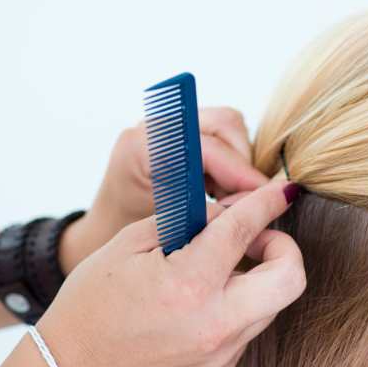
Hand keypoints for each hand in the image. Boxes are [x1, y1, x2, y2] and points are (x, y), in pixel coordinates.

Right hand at [36, 179, 305, 366]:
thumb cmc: (92, 301)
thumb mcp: (130, 244)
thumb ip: (185, 221)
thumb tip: (228, 210)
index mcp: (188, 283)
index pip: (245, 229)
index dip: (269, 201)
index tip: (284, 189)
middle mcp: (214, 323)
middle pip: (291, 278)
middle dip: (283, 247)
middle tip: (254, 238)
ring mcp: (220, 355)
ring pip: (272, 304)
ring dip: (259, 277)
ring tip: (217, 268)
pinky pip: (246, 329)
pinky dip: (236, 306)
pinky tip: (200, 302)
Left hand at [60, 107, 268, 272]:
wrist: (105, 237)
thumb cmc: (131, 241)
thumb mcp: (171, 227)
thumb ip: (208, 210)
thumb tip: (256, 201)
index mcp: (142, 146)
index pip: (208, 146)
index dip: (241, 172)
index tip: (262, 197)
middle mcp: (155, 127)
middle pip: (226, 125)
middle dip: (242, 164)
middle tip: (243, 202)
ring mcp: (169, 126)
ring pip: (230, 130)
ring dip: (238, 165)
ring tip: (228, 200)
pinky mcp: (182, 133)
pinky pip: (222, 138)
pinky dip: (230, 164)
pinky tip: (221, 192)